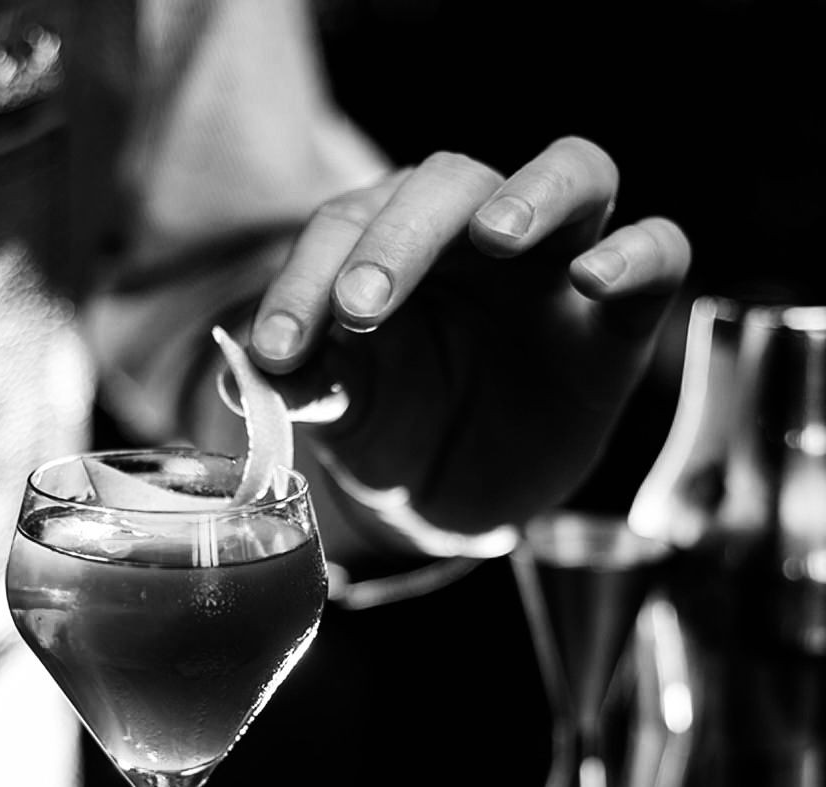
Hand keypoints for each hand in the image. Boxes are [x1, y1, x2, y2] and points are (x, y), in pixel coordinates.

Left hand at [248, 136, 691, 531]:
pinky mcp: (617, 320)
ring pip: (573, 172)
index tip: (276, 350)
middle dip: (400, 237)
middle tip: (361, 306)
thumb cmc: (394, 429)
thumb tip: (243, 369)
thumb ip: (301, 383)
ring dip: (531, 194)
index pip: (348, 225)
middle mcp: (475, 236)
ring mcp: (555, 266)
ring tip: (494, 235)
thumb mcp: (341, 412)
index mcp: (392, 244)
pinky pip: (660, 249)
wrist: (453, 498)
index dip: (306, 279)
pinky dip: (635, 251)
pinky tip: (594, 276)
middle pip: (450, 183)